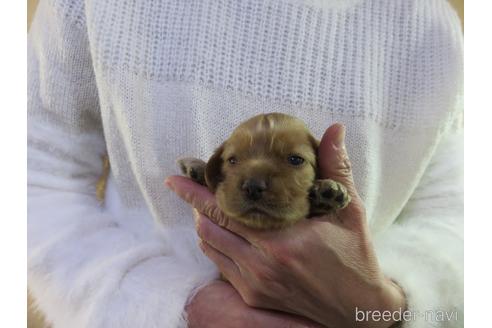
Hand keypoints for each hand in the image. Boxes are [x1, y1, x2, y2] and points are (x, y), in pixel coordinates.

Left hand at [166, 124, 405, 327]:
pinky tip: (221, 232)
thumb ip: (336, 168)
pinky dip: (214, 244)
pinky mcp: (253, 296)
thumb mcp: (349, 209)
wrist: (356, 307)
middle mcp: (262, 263)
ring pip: (210, 246)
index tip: (175, 178)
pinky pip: (219, 265)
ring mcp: (255, 282)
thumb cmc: (353, 255)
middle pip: (210, 226)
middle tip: (188, 185)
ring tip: (207, 205)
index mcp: (281, 240)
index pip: (225, 209)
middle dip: (194, 203)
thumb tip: (334, 129)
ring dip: (203, 223)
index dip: (196, 192)